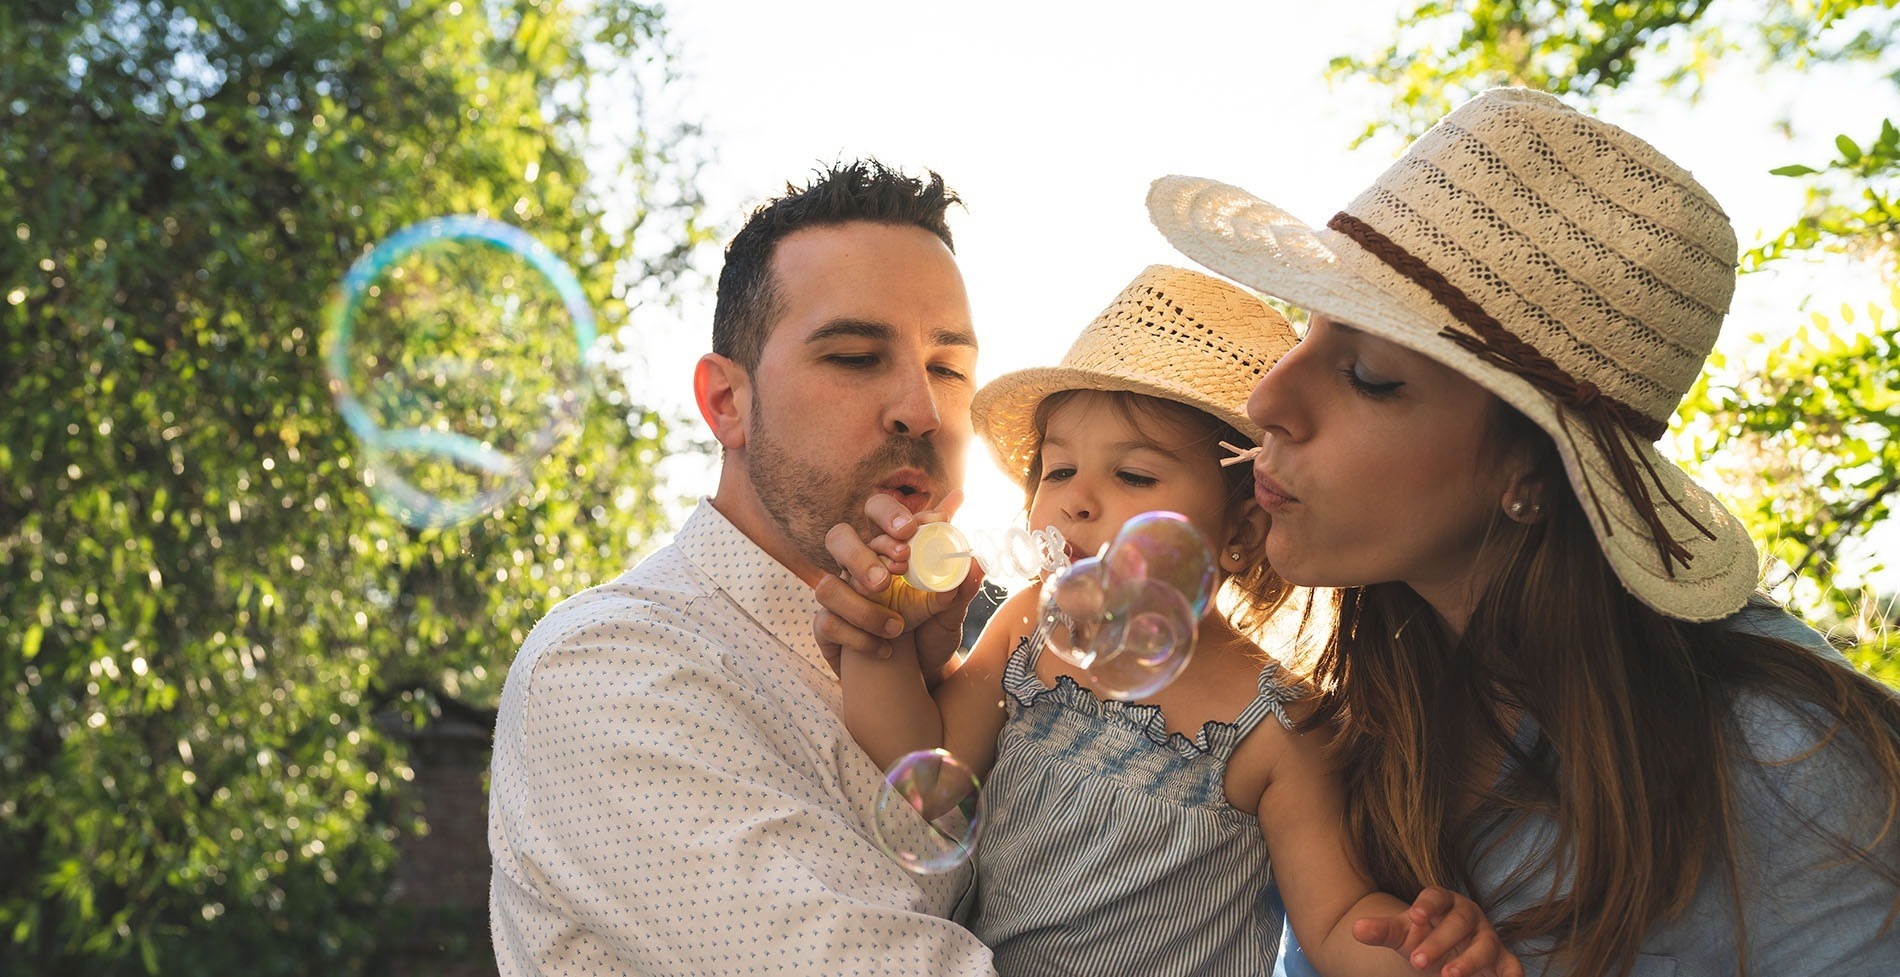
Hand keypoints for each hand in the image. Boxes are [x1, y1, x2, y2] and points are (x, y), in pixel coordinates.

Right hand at [812, 491, 980, 679]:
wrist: (919, 676)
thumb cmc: (931, 633)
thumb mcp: (950, 609)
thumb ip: (960, 584)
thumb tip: (975, 562)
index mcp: (887, 550)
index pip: (876, 512)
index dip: (888, 514)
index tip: (911, 529)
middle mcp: (857, 568)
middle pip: (838, 537)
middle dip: (863, 553)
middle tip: (896, 568)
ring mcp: (839, 597)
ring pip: (828, 586)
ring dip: (862, 604)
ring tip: (897, 622)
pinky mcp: (828, 629)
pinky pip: (827, 623)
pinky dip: (859, 637)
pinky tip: (887, 649)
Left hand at [1351, 885, 1521, 976]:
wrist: (1447, 951)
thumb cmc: (1424, 937)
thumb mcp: (1402, 935)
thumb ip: (1381, 930)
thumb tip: (1357, 928)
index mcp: (1444, 902)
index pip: (1437, 896)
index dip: (1427, 905)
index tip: (1414, 917)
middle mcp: (1469, 916)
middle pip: (1459, 923)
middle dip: (1439, 942)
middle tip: (1417, 961)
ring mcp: (1488, 938)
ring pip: (1485, 945)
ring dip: (1468, 961)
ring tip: (1447, 976)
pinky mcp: (1503, 961)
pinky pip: (1512, 967)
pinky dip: (1510, 976)